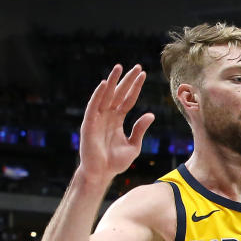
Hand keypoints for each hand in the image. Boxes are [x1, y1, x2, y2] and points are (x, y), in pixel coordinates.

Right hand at [78, 64, 154, 182]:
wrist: (101, 174)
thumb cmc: (115, 162)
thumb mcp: (133, 145)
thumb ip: (140, 129)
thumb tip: (151, 115)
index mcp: (118, 120)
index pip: (128, 99)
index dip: (135, 87)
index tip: (143, 74)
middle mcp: (107, 116)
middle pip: (119, 93)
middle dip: (127, 80)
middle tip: (137, 66)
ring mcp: (98, 118)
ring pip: (106, 96)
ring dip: (112, 81)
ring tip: (120, 68)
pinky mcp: (89, 124)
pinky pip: (94, 106)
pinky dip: (99, 95)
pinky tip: (106, 84)